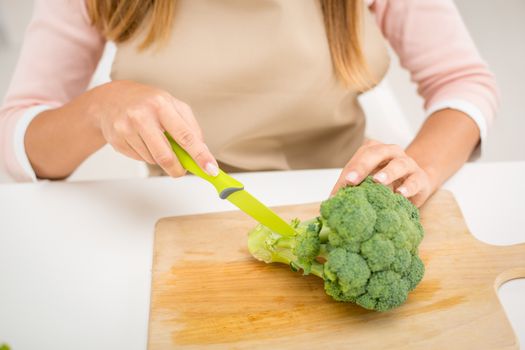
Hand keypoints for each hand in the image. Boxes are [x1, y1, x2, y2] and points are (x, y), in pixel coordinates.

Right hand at [89, 80, 217, 176]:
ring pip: (152, 159)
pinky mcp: (116, 140)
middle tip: (182, 170)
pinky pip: (139, 159)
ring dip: (160, 158)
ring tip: (155, 141)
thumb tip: (203, 151)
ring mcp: (126, 128)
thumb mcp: (172, 105)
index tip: (210, 169)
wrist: (111, 99)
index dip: (200, 155)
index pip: (185, 136)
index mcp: (161, 105)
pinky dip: (146, 155)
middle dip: (177, 168)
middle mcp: (142, 115)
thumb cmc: (147, 102)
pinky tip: (141, 140)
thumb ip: (190, 127)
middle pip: (165, 155)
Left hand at [331, 140, 433, 206]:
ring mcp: (408, 164)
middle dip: (362, 166)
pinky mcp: (420, 179)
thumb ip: (351, 188)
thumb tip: (331, 201)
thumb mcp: (367, 182)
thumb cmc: (387, 182)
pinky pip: (415, 181)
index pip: (360, 156)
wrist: (416, 183)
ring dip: (388, 172)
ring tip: (377, 182)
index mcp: (374, 150)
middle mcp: (391, 152)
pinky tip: (400, 194)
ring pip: (399, 164)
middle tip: (352, 180)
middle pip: (376, 153)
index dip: (351, 170)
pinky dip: (408, 187)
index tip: (343, 183)